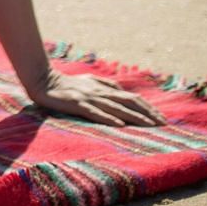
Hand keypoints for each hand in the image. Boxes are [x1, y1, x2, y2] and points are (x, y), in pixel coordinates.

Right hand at [30, 70, 164, 125]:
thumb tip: (121, 90)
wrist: (43, 80)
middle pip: (129, 102)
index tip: (161, 118)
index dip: (148, 107)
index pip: (132, 97)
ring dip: (135, 117)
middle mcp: (100, 92)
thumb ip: (106, 84)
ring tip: (150, 125)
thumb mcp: (89, 80)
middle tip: (163, 124)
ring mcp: (89, 98)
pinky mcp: (76, 103)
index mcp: (104, 88)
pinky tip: (120, 124)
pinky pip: (95, 112)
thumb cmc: (67, 82)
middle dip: (148, 113)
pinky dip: (108, 118)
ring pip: (117, 107)